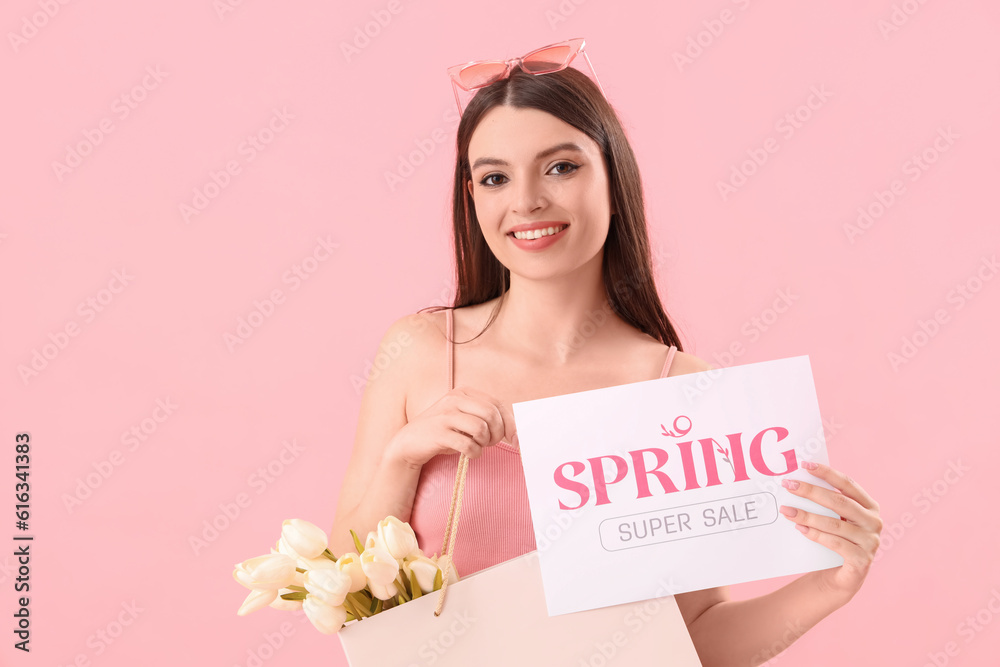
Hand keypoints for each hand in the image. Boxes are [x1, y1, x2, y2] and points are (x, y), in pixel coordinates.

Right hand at [385, 386, 517, 468]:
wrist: (409, 443)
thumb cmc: (444, 433)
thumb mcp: (465, 420)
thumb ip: (488, 419)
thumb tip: (518, 433)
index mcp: (464, 392)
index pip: (497, 405)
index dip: (512, 424)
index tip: (517, 441)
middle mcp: (455, 398)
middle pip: (492, 416)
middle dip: (497, 435)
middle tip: (489, 444)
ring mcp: (446, 414)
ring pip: (482, 429)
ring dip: (484, 444)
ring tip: (476, 446)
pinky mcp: (439, 432)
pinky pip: (468, 444)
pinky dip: (473, 453)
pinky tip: (468, 453)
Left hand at [778, 462, 882, 602]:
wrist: (842, 576)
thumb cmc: (835, 540)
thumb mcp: (834, 519)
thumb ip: (825, 503)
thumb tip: (797, 483)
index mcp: (869, 506)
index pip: (847, 484)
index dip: (827, 473)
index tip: (805, 465)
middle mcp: (874, 522)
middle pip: (839, 502)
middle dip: (811, 491)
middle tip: (788, 485)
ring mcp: (871, 542)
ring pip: (835, 524)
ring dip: (807, 515)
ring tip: (787, 510)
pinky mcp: (862, 560)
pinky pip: (835, 544)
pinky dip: (815, 535)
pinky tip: (800, 529)